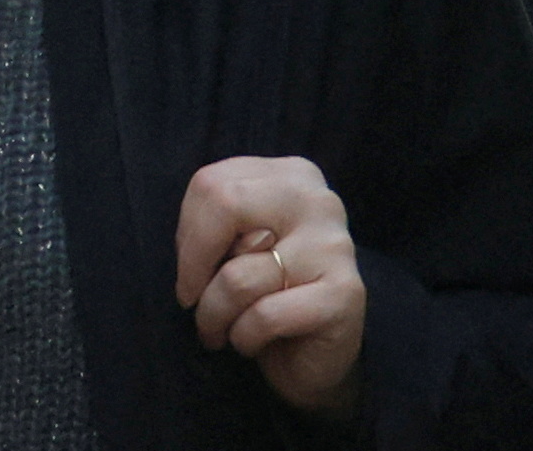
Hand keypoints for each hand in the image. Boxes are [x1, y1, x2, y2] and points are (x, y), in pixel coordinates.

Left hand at [175, 155, 365, 418]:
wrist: (314, 357)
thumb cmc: (263, 292)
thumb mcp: (232, 246)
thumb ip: (213, 225)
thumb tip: (190, 246)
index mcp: (289, 175)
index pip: (210, 184)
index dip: (185, 235)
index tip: (188, 271)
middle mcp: (318, 200)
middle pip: (224, 207)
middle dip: (194, 265)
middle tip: (191, 299)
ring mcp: (335, 245)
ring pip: (239, 275)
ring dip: (213, 315)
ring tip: (218, 330)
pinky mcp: (346, 294)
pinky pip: (265, 315)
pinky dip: (244, 337)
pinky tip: (250, 343)